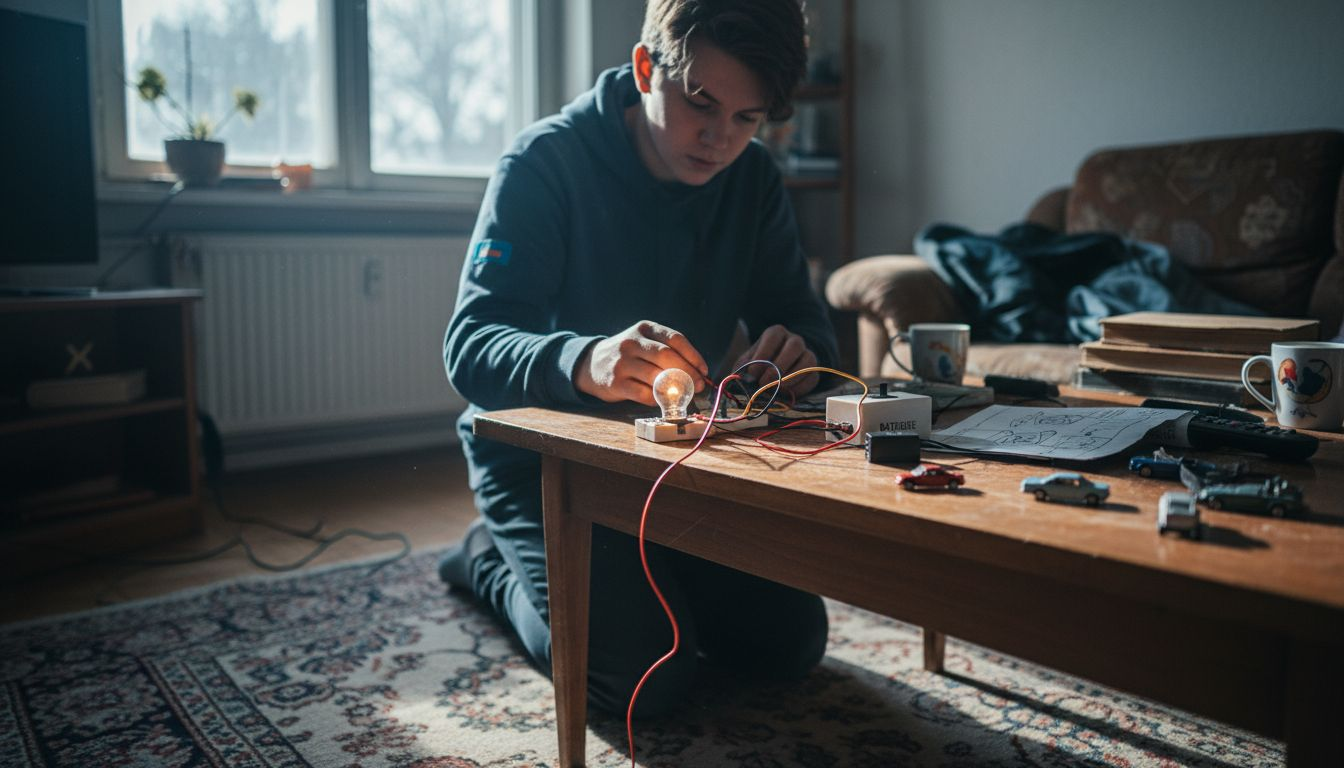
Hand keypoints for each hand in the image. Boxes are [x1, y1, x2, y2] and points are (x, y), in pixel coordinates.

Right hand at [575, 320, 709, 405]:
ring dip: (676, 388)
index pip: (675, 339)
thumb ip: (666, 351)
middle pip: (667, 356)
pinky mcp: (616, 383)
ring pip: (657, 376)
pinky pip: (645, 393)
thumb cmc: (628, 355)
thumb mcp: (644, 341)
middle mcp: (632, 342)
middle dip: (688, 373)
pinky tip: (664, 400)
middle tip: (699, 385)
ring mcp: (622, 362)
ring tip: (685, 394)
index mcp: (644, 328)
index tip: (703, 370)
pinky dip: (658, 399)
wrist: (591, 364)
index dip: (693, 356)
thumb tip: (696, 372)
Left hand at [731, 325, 819, 397]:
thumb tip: (744, 378)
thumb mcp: (746, 363)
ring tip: (777, 389)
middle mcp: (794, 340)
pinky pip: (813, 378)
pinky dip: (800, 388)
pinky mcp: (814, 372)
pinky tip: (786, 395)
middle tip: (765, 382)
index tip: (752, 372)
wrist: (773, 374)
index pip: (773, 337)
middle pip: (795, 346)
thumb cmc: (756, 366)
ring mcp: (807, 355)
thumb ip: (744, 368)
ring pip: (808, 361)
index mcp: (776, 333)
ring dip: (792, 377)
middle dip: (780, 366)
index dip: (763, 354)